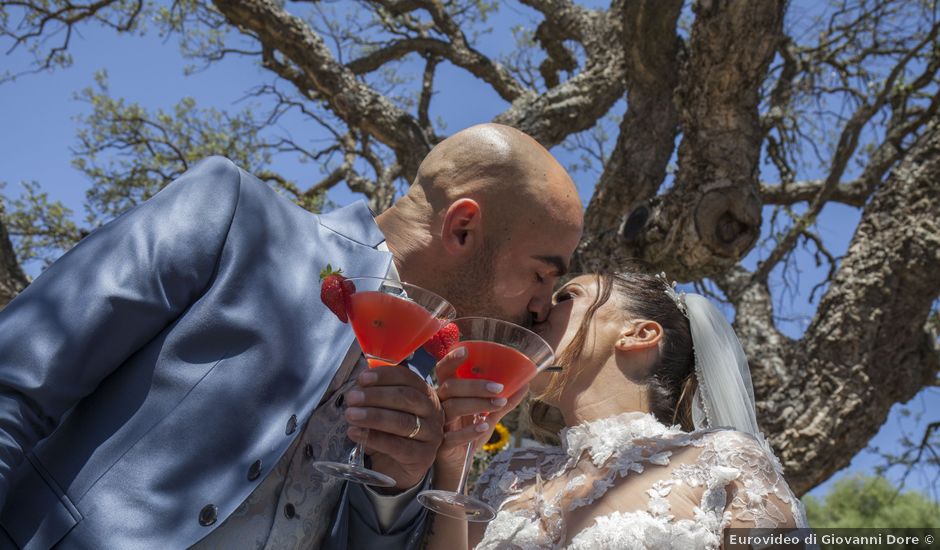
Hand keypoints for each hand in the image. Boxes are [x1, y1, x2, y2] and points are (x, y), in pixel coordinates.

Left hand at [344, 366, 444, 489]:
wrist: (396, 469)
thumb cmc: (389, 433)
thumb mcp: (385, 410)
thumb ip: (375, 397)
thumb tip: (358, 387)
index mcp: (425, 394)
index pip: (408, 378)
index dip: (385, 376)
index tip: (362, 379)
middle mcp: (433, 412)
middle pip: (407, 398)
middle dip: (376, 396)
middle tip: (352, 398)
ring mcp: (432, 435)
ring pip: (403, 422)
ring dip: (373, 416)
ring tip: (350, 415)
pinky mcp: (424, 457)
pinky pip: (398, 446)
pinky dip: (374, 438)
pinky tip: (355, 433)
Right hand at [433, 347, 528, 476]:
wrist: (457, 465)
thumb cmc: (469, 432)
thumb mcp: (488, 415)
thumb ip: (502, 400)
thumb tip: (525, 384)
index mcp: (448, 393)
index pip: (443, 371)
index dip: (451, 360)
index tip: (467, 351)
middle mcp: (440, 405)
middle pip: (450, 387)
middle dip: (475, 385)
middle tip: (499, 388)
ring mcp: (439, 424)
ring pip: (452, 408)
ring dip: (477, 404)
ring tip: (499, 403)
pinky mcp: (441, 445)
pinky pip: (451, 436)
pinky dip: (469, 430)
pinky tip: (484, 426)